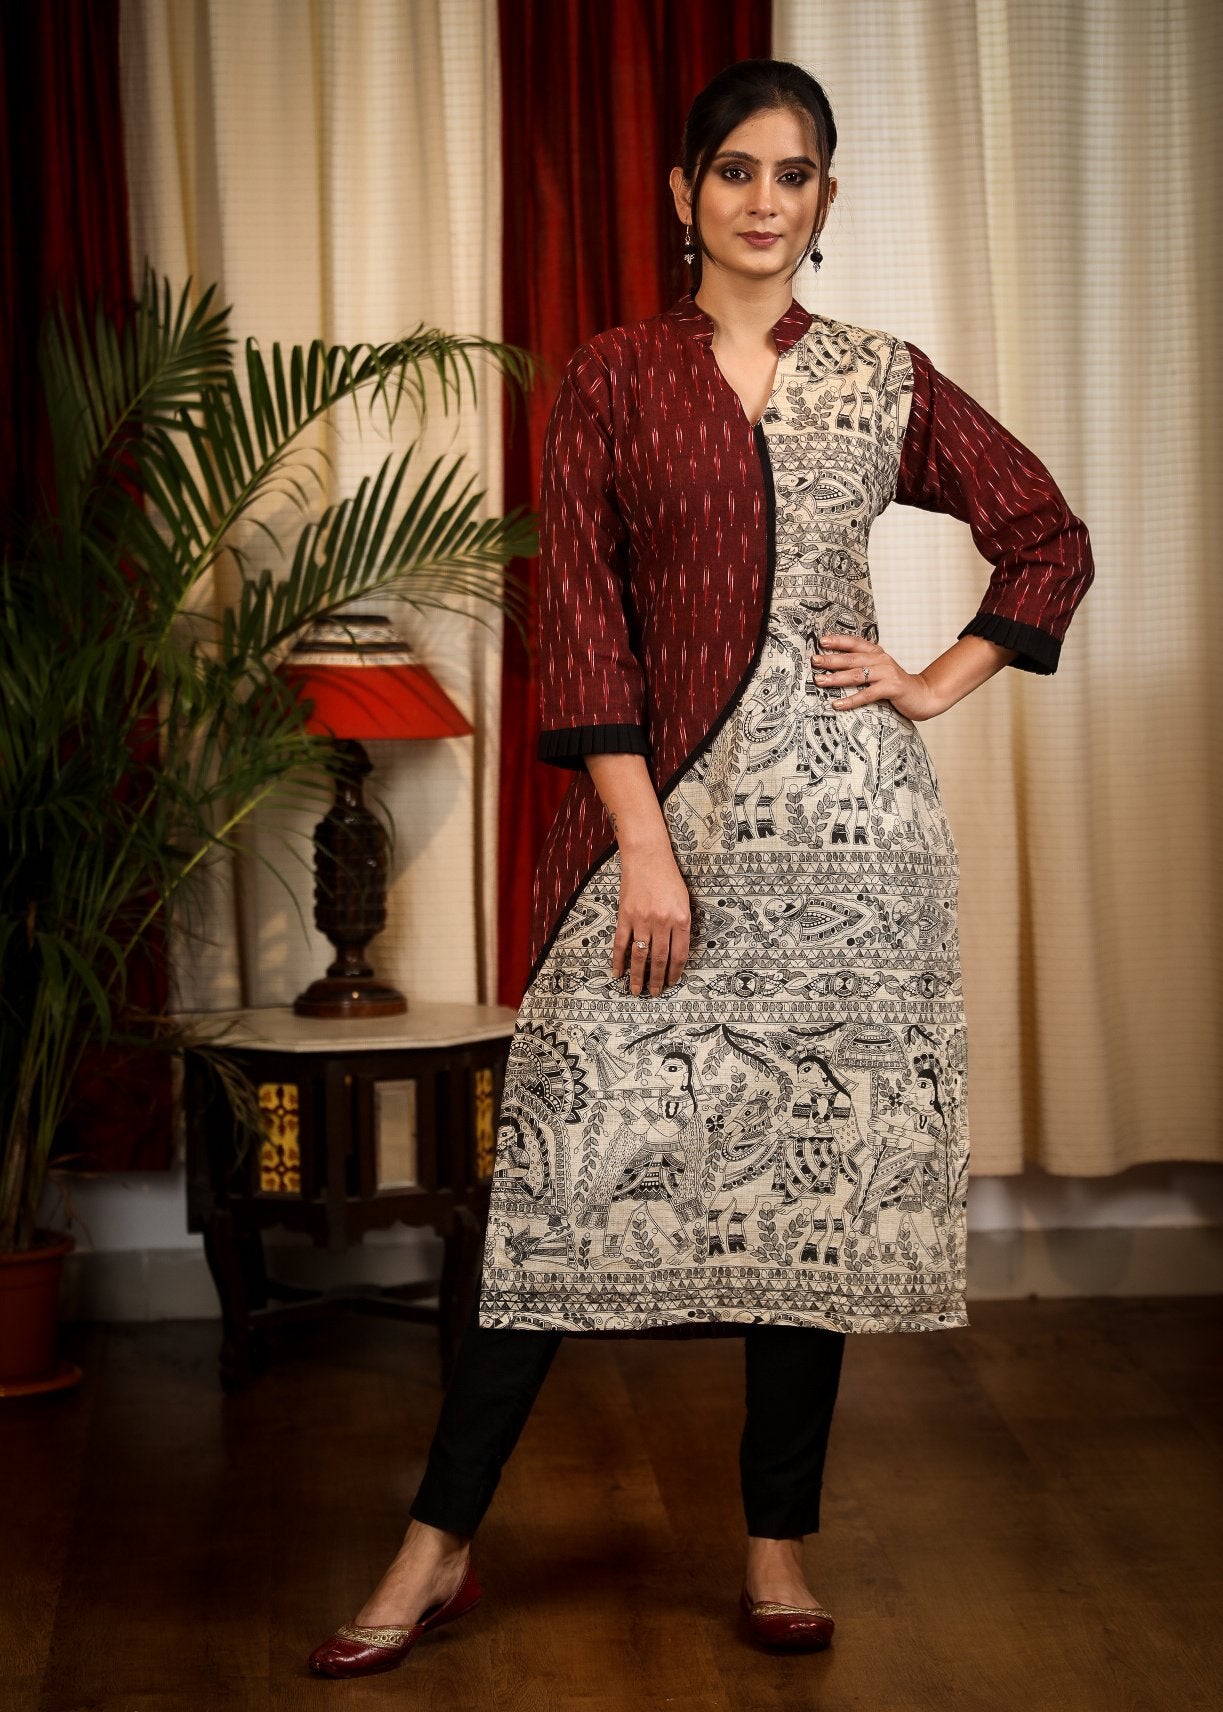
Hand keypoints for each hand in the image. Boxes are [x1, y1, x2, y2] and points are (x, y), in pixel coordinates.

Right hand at [611, 836, 690, 994]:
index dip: (675, 972)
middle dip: (657, 980)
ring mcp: (642, 920)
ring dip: (638, 976)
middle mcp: (662, 922)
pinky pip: (621, 943)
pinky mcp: (625, 916)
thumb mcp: (684, 901)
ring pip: (640, 955)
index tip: (672, 983)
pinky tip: (617, 973)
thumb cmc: (669, 878)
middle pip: (659, 959)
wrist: (647, 857)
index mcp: (681, 919)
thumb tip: (677, 951)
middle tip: (655, 993)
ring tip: (636, 990)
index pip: (679, 954)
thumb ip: (681, 925)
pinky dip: (618, 960)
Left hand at [810, 633, 947, 720]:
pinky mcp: (891, 688)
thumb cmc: (896, 685)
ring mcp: (887, 673)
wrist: (924, 695)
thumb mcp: (880, 671)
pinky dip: (851, 700)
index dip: (838, 641)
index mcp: (877, 653)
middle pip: (851, 658)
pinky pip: (867, 694)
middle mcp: (881, 659)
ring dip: (836, 678)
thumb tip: (833, 668)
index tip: (821, 640)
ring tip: (819, 681)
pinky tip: (837, 704)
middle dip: (831, 659)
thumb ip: (863, 666)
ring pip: (856, 675)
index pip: (855, 643)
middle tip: (814, 661)